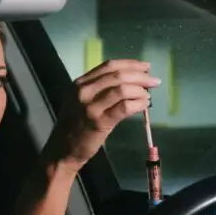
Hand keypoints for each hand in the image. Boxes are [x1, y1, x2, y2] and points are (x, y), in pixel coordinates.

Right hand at [43, 59, 160, 172]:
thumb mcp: (81, 101)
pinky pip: (124, 107)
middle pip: (118, 76)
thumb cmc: (75, 127)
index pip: (109, 66)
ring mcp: (91, 107)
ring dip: (140, 90)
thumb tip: (130, 82)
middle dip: (140, 76)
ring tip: (148, 95)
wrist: (62, 150)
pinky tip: (144, 105)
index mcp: (80, 83)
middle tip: (154, 81)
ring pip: (122, 89)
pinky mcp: (99, 122)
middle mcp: (84, 91)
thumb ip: (99, 90)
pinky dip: (138, 104)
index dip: (130, 64)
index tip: (146, 66)